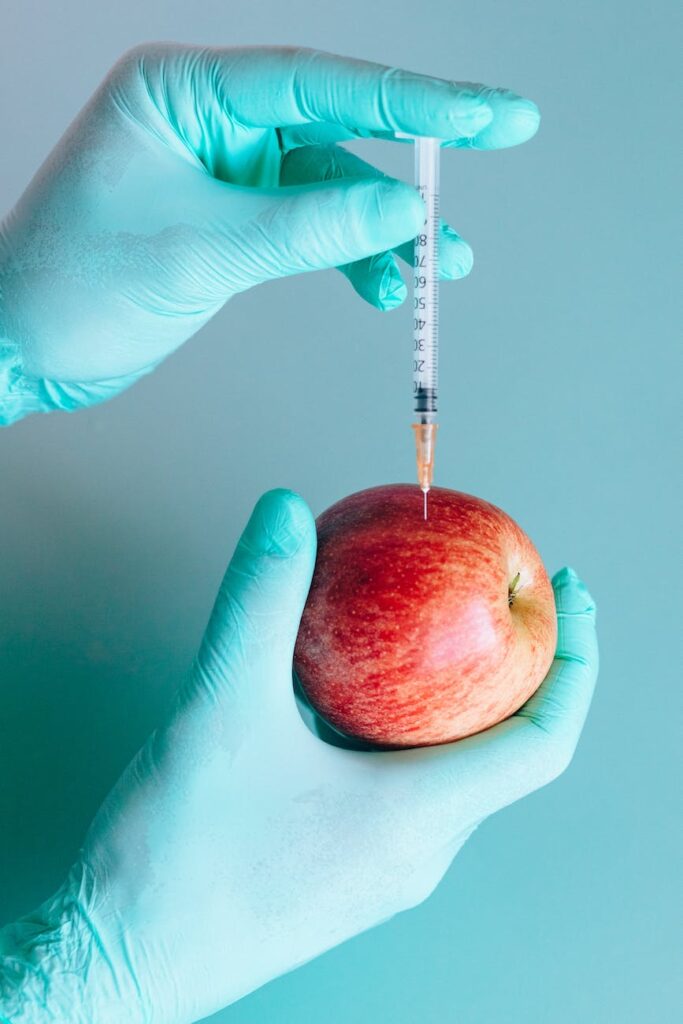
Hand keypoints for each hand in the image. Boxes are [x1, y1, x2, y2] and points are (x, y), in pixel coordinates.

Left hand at [0, 44, 539, 423]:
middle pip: (337, 127)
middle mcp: (209, 118)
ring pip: (333, 186)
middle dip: (413, 162)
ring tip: (440, 267)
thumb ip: (308, 228)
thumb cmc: (74, 286)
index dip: (416, 100)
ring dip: (388, 228)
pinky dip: (350, 257)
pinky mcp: (232, 217)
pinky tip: (380, 287)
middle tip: (493, 156)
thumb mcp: (201, 250)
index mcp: (185, 91)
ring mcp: (224, 169)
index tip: (490, 115)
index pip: (320, 83)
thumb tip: (403, 212)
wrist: (22, 346)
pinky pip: (311, 227)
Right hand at [0, 490, 596, 1023]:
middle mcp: (417, 849)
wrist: (119, 963)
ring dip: (452, 695)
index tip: (571, 593)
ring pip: (444, 765)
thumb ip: (259, 602)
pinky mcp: (340, 865)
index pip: (542, 740)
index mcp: (419, 818)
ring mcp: (380, 865)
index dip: (574, 661)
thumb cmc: (178, 859)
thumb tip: (288, 511)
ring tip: (432, 628)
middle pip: (502, 748)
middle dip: (516, 663)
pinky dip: (396, 724)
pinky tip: (347, 689)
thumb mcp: (220, 708)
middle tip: (503, 590)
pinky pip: (396, 782)